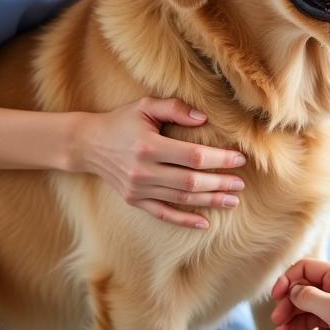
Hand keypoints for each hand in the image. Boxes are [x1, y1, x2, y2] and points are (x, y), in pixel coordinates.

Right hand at [74, 97, 245, 228]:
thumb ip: (175, 108)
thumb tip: (203, 119)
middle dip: (219, 183)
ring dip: (209, 200)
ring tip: (232, 199)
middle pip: (190, 181)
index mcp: (149, 147)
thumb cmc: (122, 121)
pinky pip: (163, 214)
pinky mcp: (134, 201)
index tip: (239, 159)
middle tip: (241, 183)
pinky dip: (184, 220)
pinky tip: (205, 222)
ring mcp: (138, 190)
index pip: (193, 157)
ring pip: (181, 199)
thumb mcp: (146, 106)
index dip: (219, 159)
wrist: (89, 144)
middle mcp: (143, 171)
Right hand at [270, 259, 329, 329]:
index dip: (288, 280)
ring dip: (293, 319)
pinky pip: (316, 327)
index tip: (277, 295)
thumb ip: (310, 297)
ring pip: (307, 311)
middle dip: (288, 304)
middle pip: (303, 291)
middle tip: (279, 319)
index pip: (305, 269)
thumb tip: (293, 292)